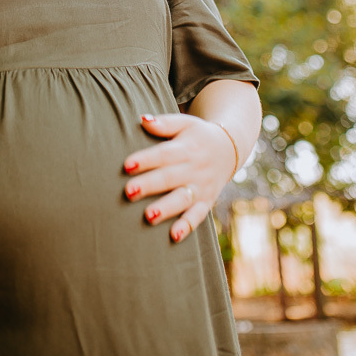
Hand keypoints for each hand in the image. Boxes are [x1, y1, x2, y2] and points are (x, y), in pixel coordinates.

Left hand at [122, 113, 236, 243]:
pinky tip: (174, 236)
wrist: (229, 148)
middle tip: (129, 192)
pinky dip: (187, 227)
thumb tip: (143, 119)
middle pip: (169, 178)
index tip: (127, 165)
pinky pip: (198, 216)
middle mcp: (194, 168)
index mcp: (186, 148)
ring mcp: (201, 187)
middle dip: (149, 185)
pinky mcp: (207, 201)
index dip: (146, 160)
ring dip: (166, 208)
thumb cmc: (197, 135)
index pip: (163, 154)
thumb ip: (164, 123)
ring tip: (148, 216)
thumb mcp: (185, 123)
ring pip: (182, 199)